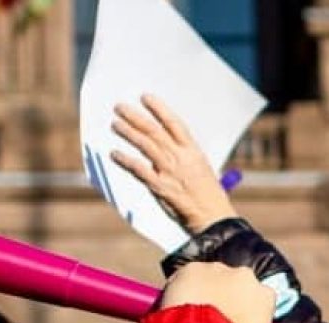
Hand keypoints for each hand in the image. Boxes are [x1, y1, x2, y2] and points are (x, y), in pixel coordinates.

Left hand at [111, 94, 239, 233]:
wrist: (213, 218)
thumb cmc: (209, 196)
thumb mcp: (201, 169)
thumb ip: (183, 157)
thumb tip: (165, 147)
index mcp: (193, 151)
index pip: (173, 123)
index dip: (158, 108)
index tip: (145, 97)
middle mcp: (180, 157)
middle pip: (154, 131)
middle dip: (135, 117)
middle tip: (119, 107)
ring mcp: (169, 171)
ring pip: (145, 145)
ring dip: (128, 133)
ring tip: (115, 124)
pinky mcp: (160, 187)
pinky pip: (139, 170)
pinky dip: (125, 160)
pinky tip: (114, 153)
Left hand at [160, 262, 273, 322]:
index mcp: (264, 297)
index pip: (259, 302)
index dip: (247, 315)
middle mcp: (245, 276)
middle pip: (235, 285)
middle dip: (225, 298)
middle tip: (212, 321)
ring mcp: (217, 270)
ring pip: (209, 278)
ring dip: (203, 292)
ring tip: (191, 315)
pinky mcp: (191, 268)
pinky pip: (186, 278)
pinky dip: (181, 289)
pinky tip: (176, 307)